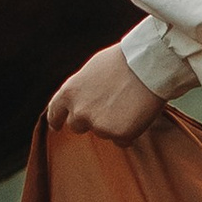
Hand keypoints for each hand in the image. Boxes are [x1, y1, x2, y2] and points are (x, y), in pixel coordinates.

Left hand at [45, 42, 169, 142]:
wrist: (147, 65)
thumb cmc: (123, 61)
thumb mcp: (92, 70)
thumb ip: (82, 89)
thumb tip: (82, 99)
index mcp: (69, 92)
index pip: (54, 113)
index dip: (56, 120)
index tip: (57, 126)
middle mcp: (79, 112)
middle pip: (77, 126)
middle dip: (89, 120)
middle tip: (108, 106)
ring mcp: (98, 125)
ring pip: (102, 132)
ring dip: (112, 124)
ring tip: (128, 103)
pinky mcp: (118, 134)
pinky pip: (122, 140)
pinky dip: (129, 131)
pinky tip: (137, 113)